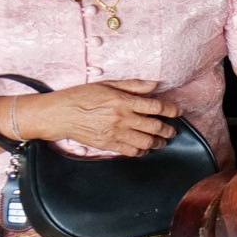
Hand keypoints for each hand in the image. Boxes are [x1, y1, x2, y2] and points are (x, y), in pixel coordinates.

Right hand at [21, 78, 178, 155]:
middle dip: (168, 129)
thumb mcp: (107, 84)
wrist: (59, 114)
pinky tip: (144, 148)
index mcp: (123, 101)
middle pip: (154, 126)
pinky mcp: (108, 144)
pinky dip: (142, 151)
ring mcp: (116, 133)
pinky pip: (132, 151)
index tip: (177, 112)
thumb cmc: (81, 96)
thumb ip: (132, 85)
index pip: (155, 106)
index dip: (170, 110)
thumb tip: (154, 84)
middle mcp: (122, 118)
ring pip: (146, 142)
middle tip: (172, 130)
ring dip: (158, 142)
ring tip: (161, 140)